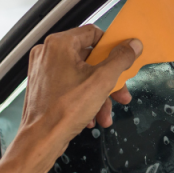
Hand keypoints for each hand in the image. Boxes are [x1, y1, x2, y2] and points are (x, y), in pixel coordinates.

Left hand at [14, 25, 142, 167]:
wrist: (41, 139)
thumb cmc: (63, 111)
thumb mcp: (102, 81)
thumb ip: (121, 59)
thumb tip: (132, 46)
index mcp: (59, 44)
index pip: (93, 33)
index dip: (111, 46)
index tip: (123, 57)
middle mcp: (48, 54)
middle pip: (89, 58)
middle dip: (108, 79)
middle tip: (120, 92)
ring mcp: (44, 71)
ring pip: (82, 75)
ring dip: (99, 94)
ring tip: (106, 112)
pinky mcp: (43, 87)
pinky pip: (71, 86)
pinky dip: (84, 99)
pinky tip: (92, 116)